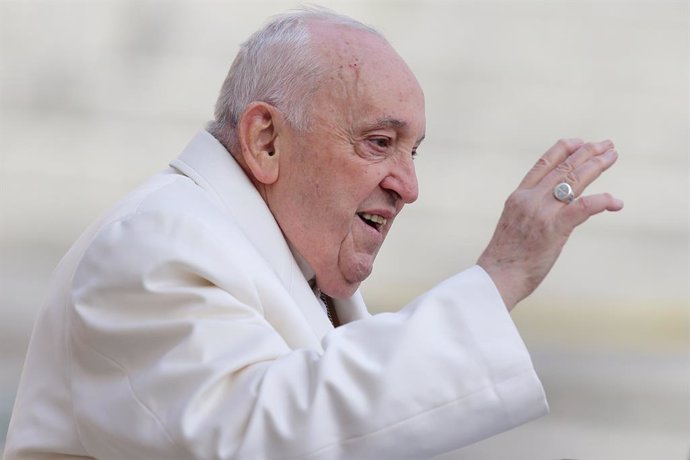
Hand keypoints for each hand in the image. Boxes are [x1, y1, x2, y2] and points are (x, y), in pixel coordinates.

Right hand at [477, 139, 623, 310]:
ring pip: (574, 180)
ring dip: (596, 165)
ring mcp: (541, 212)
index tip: (579, 141)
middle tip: (606, 145)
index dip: (563, 149)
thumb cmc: (505, 259)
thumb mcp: (513, 226)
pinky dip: (602, 201)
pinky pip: (583, 207)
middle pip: (563, 168)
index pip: (542, 164)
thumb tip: (550, 212)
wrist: (496, 278)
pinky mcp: (554, 229)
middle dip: (587, 153)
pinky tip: (616, 202)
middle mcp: (529, 199)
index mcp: (517, 197)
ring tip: (612, 156)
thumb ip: (530, 212)